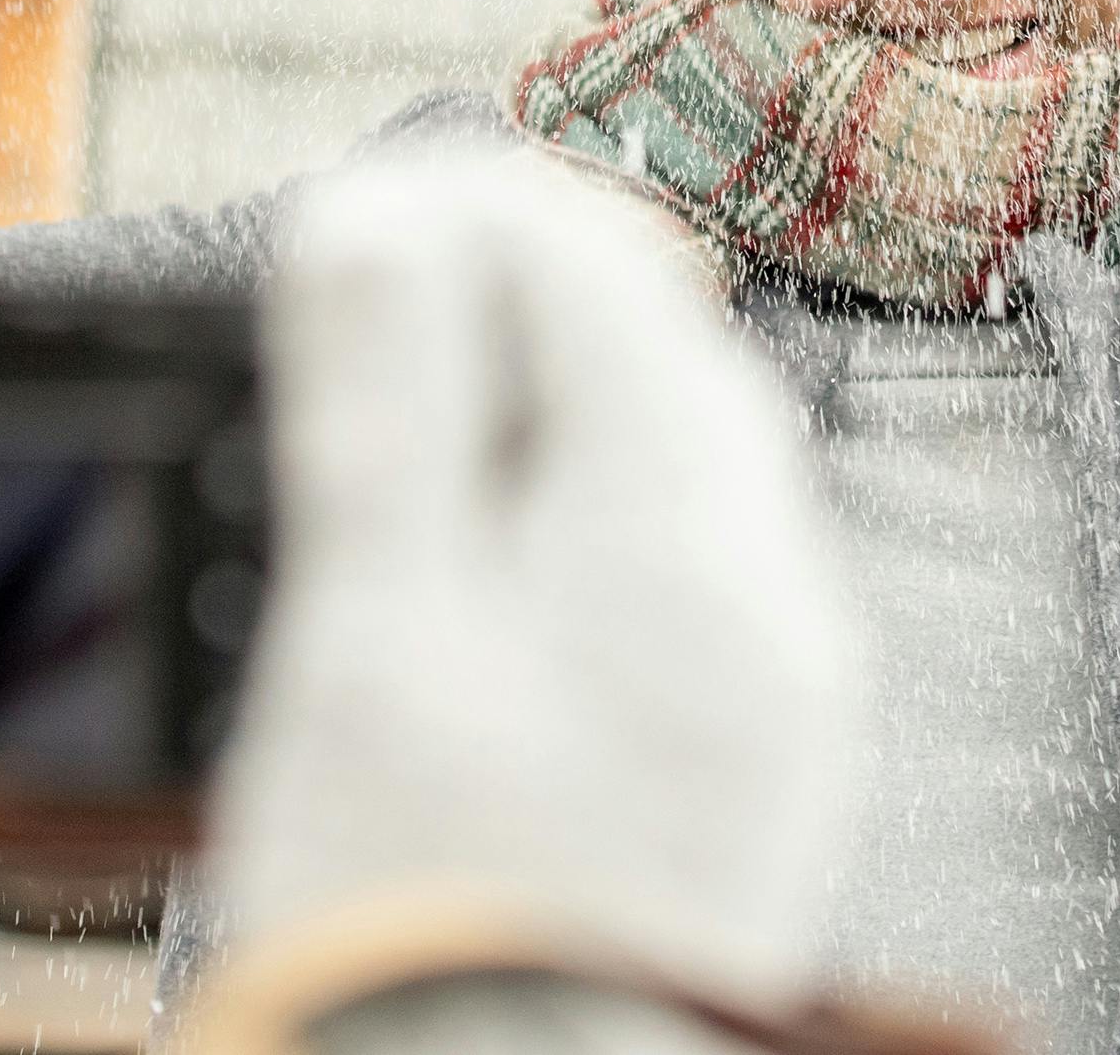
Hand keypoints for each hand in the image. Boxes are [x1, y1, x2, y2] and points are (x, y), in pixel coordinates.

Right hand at [205, 150, 861, 1011]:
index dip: (469, 215)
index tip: (345, 221)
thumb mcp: (371, 632)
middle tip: (365, 305)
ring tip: (401, 437)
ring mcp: (771, 700)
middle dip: (514, 309)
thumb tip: (379, 212)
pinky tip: (475, 585)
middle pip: (660, 362)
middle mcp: (774, 603)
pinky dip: (573, 540)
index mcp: (693, 535)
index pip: (607, 272)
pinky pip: (676, 590)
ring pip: (672, 475)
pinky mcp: (740, 779)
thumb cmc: (429, 908)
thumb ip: (386, 406)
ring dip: (544, 420)